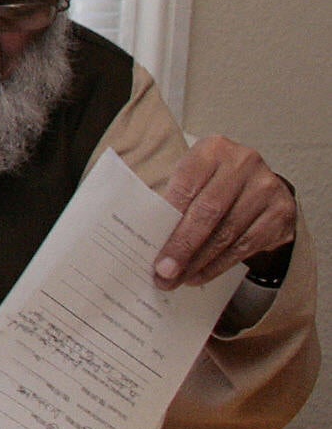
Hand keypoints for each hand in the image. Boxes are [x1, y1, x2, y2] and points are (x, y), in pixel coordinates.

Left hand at [153, 137, 297, 288]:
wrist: (257, 183)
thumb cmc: (212, 181)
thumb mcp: (193, 177)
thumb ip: (174, 199)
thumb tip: (146, 237)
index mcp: (214, 149)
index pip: (186, 186)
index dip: (169, 220)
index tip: (152, 246)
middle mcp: (244, 163)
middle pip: (208, 212)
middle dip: (183, 246)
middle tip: (164, 272)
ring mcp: (267, 188)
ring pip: (228, 234)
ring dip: (200, 262)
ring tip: (178, 279)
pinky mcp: (281, 213)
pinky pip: (245, 246)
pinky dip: (220, 264)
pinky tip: (201, 275)